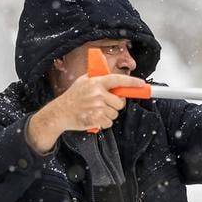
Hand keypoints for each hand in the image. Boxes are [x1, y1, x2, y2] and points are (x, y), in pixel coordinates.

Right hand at [26, 74, 144, 153]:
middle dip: (115, 105)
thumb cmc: (72, 97)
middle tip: (105, 104)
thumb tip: (116, 79)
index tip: (142, 84)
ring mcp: (97, 107)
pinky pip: (109, 123)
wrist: (59, 113)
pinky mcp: (96, 119)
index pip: (118, 80)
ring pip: (115, 114)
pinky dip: (104, 122)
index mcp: (96, 82)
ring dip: (108, 114)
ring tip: (96, 111)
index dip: (132, 82)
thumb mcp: (83, 81)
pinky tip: (94, 118)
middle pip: (120, 102)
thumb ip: (99, 78)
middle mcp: (97, 93)